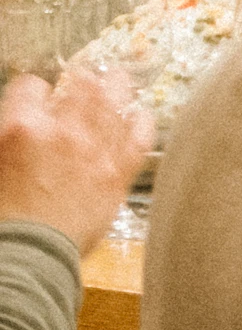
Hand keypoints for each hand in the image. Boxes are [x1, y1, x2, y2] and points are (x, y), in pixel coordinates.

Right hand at [0, 65, 153, 250]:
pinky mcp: (117, 174)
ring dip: (114, 87)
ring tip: (116, 78)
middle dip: (80, 77)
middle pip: (78, 86)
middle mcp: (60, 131)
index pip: (30, 86)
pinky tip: (141, 114)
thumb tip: (17, 125)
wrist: (26, 253)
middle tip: (82, 76)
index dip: (32, 89)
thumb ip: (7, 134)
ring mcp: (93, 151)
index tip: (37, 94)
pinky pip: (138, 138)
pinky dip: (141, 122)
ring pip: (112, 104)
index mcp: (19, 127)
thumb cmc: (0, 215)